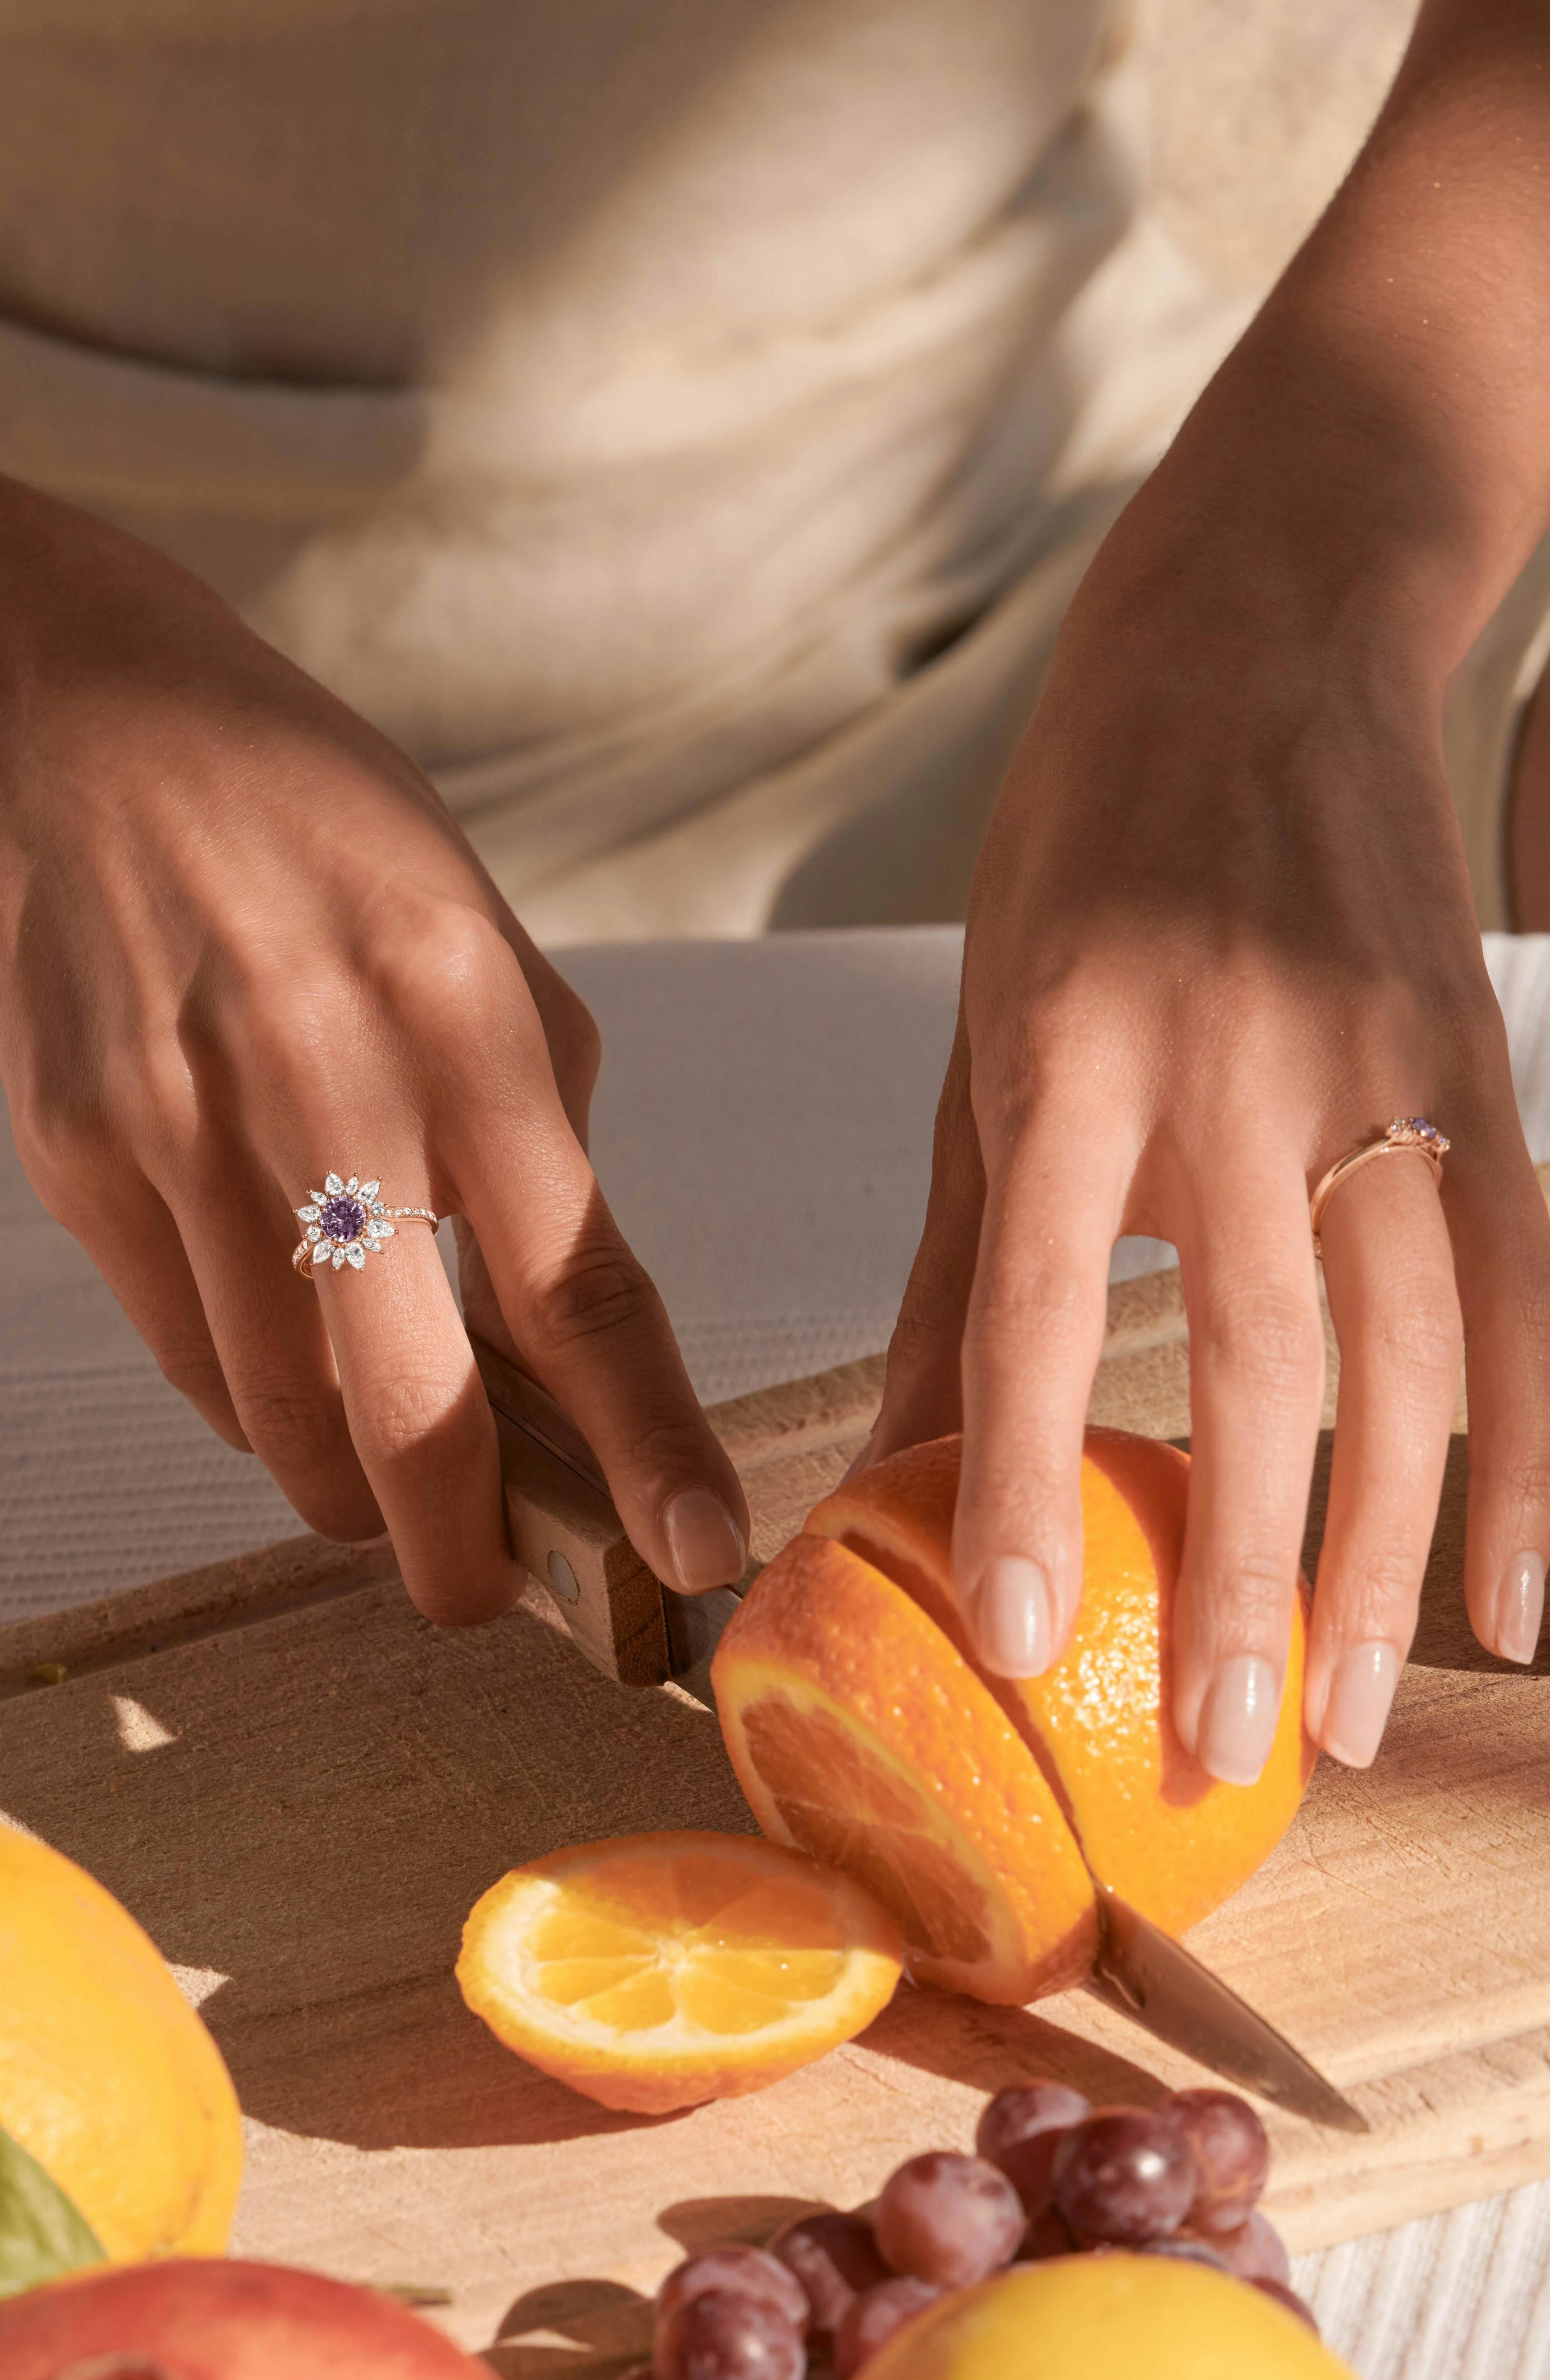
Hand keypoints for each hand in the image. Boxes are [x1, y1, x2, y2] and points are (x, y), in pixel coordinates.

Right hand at [0, 480, 747, 1622]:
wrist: (88, 729)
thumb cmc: (319, 841)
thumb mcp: (477, 944)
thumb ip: (537, 1131)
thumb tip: (565, 1348)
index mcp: (467, 1020)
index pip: (582, 1283)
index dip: (645, 1443)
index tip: (699, 1559)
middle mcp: (325, 1079)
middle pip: (410, 1398)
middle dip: (459, 1546)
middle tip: (483, 1595)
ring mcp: (182, 1124)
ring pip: (276, 1409)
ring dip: (339, 1489)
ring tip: (377, 1490)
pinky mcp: (76, 1152)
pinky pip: (178, 1350)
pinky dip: (243, 1398)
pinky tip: (275, 1365)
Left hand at [867, 458, 1549, 1777]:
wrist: (1268, 630)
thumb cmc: (1089, 837)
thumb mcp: (980, 1030)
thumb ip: (963, 1260)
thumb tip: (894, 1465)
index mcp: (1074, 1044)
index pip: (1049, 1299)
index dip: (1032, 1479)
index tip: (1020, 1643)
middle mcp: (1238, 1062)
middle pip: (1266, 1361)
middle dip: (1251, 1575)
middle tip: (1226, 1749)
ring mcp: (1384, 1065)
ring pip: (1419, 1357)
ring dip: (1393, 1556)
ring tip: (1347, 1713)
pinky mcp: (1482, 1069)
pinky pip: (1528, 1293)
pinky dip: (1534, 1454)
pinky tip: (1516, 1591)